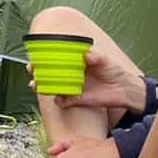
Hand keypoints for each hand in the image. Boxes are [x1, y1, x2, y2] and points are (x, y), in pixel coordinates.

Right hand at [29, 49, 145, 113]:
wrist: (124, 90)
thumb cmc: (114, 71)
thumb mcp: (106, 61)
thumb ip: (96, 58)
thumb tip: (87, 56)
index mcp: (75, 62)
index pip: (55, 58)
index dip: (43, 57)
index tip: (35, 56)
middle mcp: (71, 74)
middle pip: (49, 73)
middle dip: (38, 72)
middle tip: (32, 71)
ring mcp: (72, 87)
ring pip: (53, 87)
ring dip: (43, 87)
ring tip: (37, 86)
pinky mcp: (77, 99)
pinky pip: (64, 101)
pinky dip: (59, 101)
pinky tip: (57, 99)